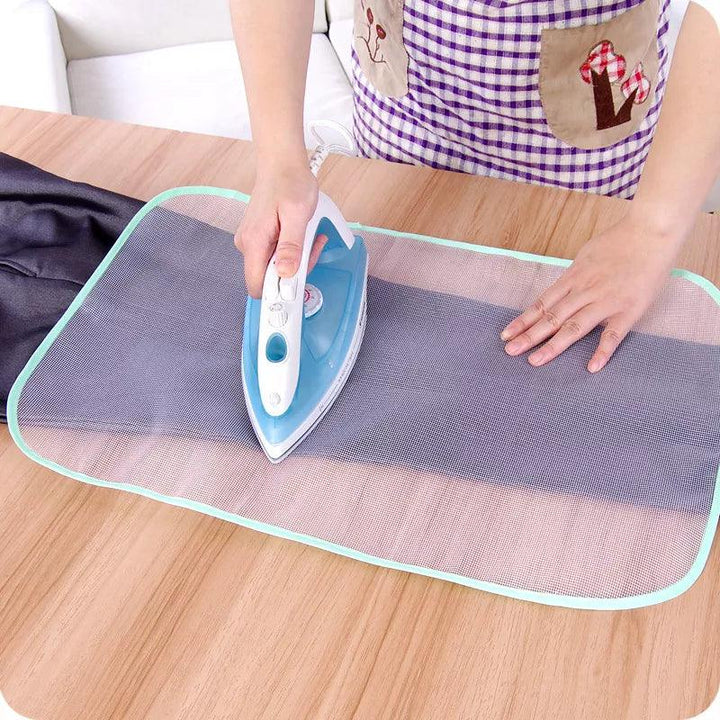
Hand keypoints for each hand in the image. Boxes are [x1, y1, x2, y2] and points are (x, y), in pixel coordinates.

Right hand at [235, 160, 325, 297]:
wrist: (281, 163)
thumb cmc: (290, 182)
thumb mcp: (297, 215)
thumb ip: (291, 246)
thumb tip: (286, 273)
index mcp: (254, 242)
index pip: (257, 286)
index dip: (278, 292)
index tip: (298, 284)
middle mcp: (248, 245)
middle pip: (269, 279)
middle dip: (294, 273)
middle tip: (311, 250)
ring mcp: (252, 242)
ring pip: (275, 269)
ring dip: (296, 260)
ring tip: (308, 238)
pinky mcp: (259, 239)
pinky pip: (276, 256)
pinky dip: (293, 252)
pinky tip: (302, 236)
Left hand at [500, 214, 684, 371]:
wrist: (652, 232)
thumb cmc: (620, 242)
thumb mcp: (587, 255)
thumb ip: (574, 276)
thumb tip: (560, 290)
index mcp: (574, 277)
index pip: (542, 303)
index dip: (524, 320)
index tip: (506, 334)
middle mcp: (585, 291)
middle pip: (552, 317)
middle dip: (529, 335)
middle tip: (510, 351)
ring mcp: (606, 301)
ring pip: (574, 327)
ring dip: (553, 345)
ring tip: (535, 361)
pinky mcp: (629, 309)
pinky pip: (613, 334)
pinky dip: (603, 351)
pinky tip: (592, 367)